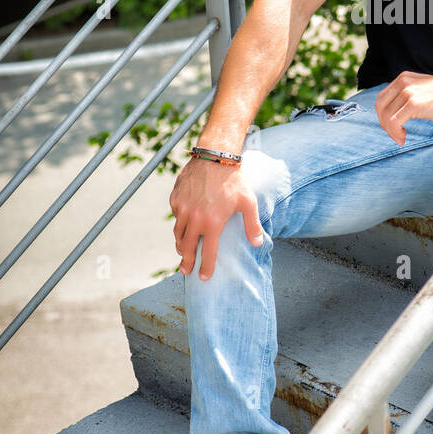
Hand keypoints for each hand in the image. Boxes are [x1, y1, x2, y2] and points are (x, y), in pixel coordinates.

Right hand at [169, 156, 263, 280]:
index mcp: (212, 223)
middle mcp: (194, 218)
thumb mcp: (248, 202)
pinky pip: (175, 215)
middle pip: (186, 247)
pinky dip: (179, 223)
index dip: (205, 267)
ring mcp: (182, 208)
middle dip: (186, 261)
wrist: (215, 156)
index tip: (203, 277)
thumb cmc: (234, 179)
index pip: (207, 252)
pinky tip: (183, 225)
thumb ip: (252, 225)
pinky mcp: (175, 198)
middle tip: (186, 270)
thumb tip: (257, 243)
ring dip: (180, 244)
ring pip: (178, 233)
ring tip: (182, 251)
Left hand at [374, 71, 432, 144]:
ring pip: (385, 116)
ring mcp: (408, 92)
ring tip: (400, 138)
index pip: (382, 98)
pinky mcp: (414, 103)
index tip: (393, 127)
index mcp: (404, 78)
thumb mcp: (424, 91)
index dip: (384, 115)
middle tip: (395, 135)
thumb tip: (397, 112)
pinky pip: (394, 122)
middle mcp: (403, 82)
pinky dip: (395, 133)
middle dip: (384, 124)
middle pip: (380, 106)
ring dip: (390, 131)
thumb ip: (409, 96)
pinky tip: (403, 137)